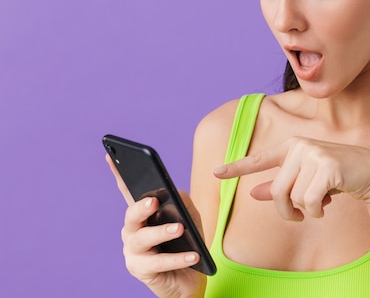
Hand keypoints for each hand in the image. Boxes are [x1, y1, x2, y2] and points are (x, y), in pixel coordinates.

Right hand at [106, 155, 205, 297]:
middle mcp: (132, 231)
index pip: (129, 192)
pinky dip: (177, 259)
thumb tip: (176, 192)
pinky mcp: (141, 271)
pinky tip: (192, 255)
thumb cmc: (186, 245)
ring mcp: (133, 252)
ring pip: (142, 239)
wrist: (189, 280)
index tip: (110, 155)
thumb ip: (184, 205)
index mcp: (142, 215)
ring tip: (179, 229)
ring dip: (161, 233)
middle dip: (140, 207)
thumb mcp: (190, 221)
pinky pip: (158, 263)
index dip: (118, 174)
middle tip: (153, 201)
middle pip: (131, 215)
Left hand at [213, 136, 369, 220]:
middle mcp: (300, 147)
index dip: (237, 167)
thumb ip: (280, 185)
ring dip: (306, 210)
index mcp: (292, 147)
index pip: (259, 159)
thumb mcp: (307, 180)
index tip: (217, 173)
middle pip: (277, 191)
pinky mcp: (327, 167)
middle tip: (298, 216)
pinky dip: (318, 211)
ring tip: (321, 203)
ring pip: (294, 198)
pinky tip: (328, 204)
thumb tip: (253, 193)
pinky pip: (310, 202)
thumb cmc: (337, 175)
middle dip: (286, 210)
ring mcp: (314, 155)